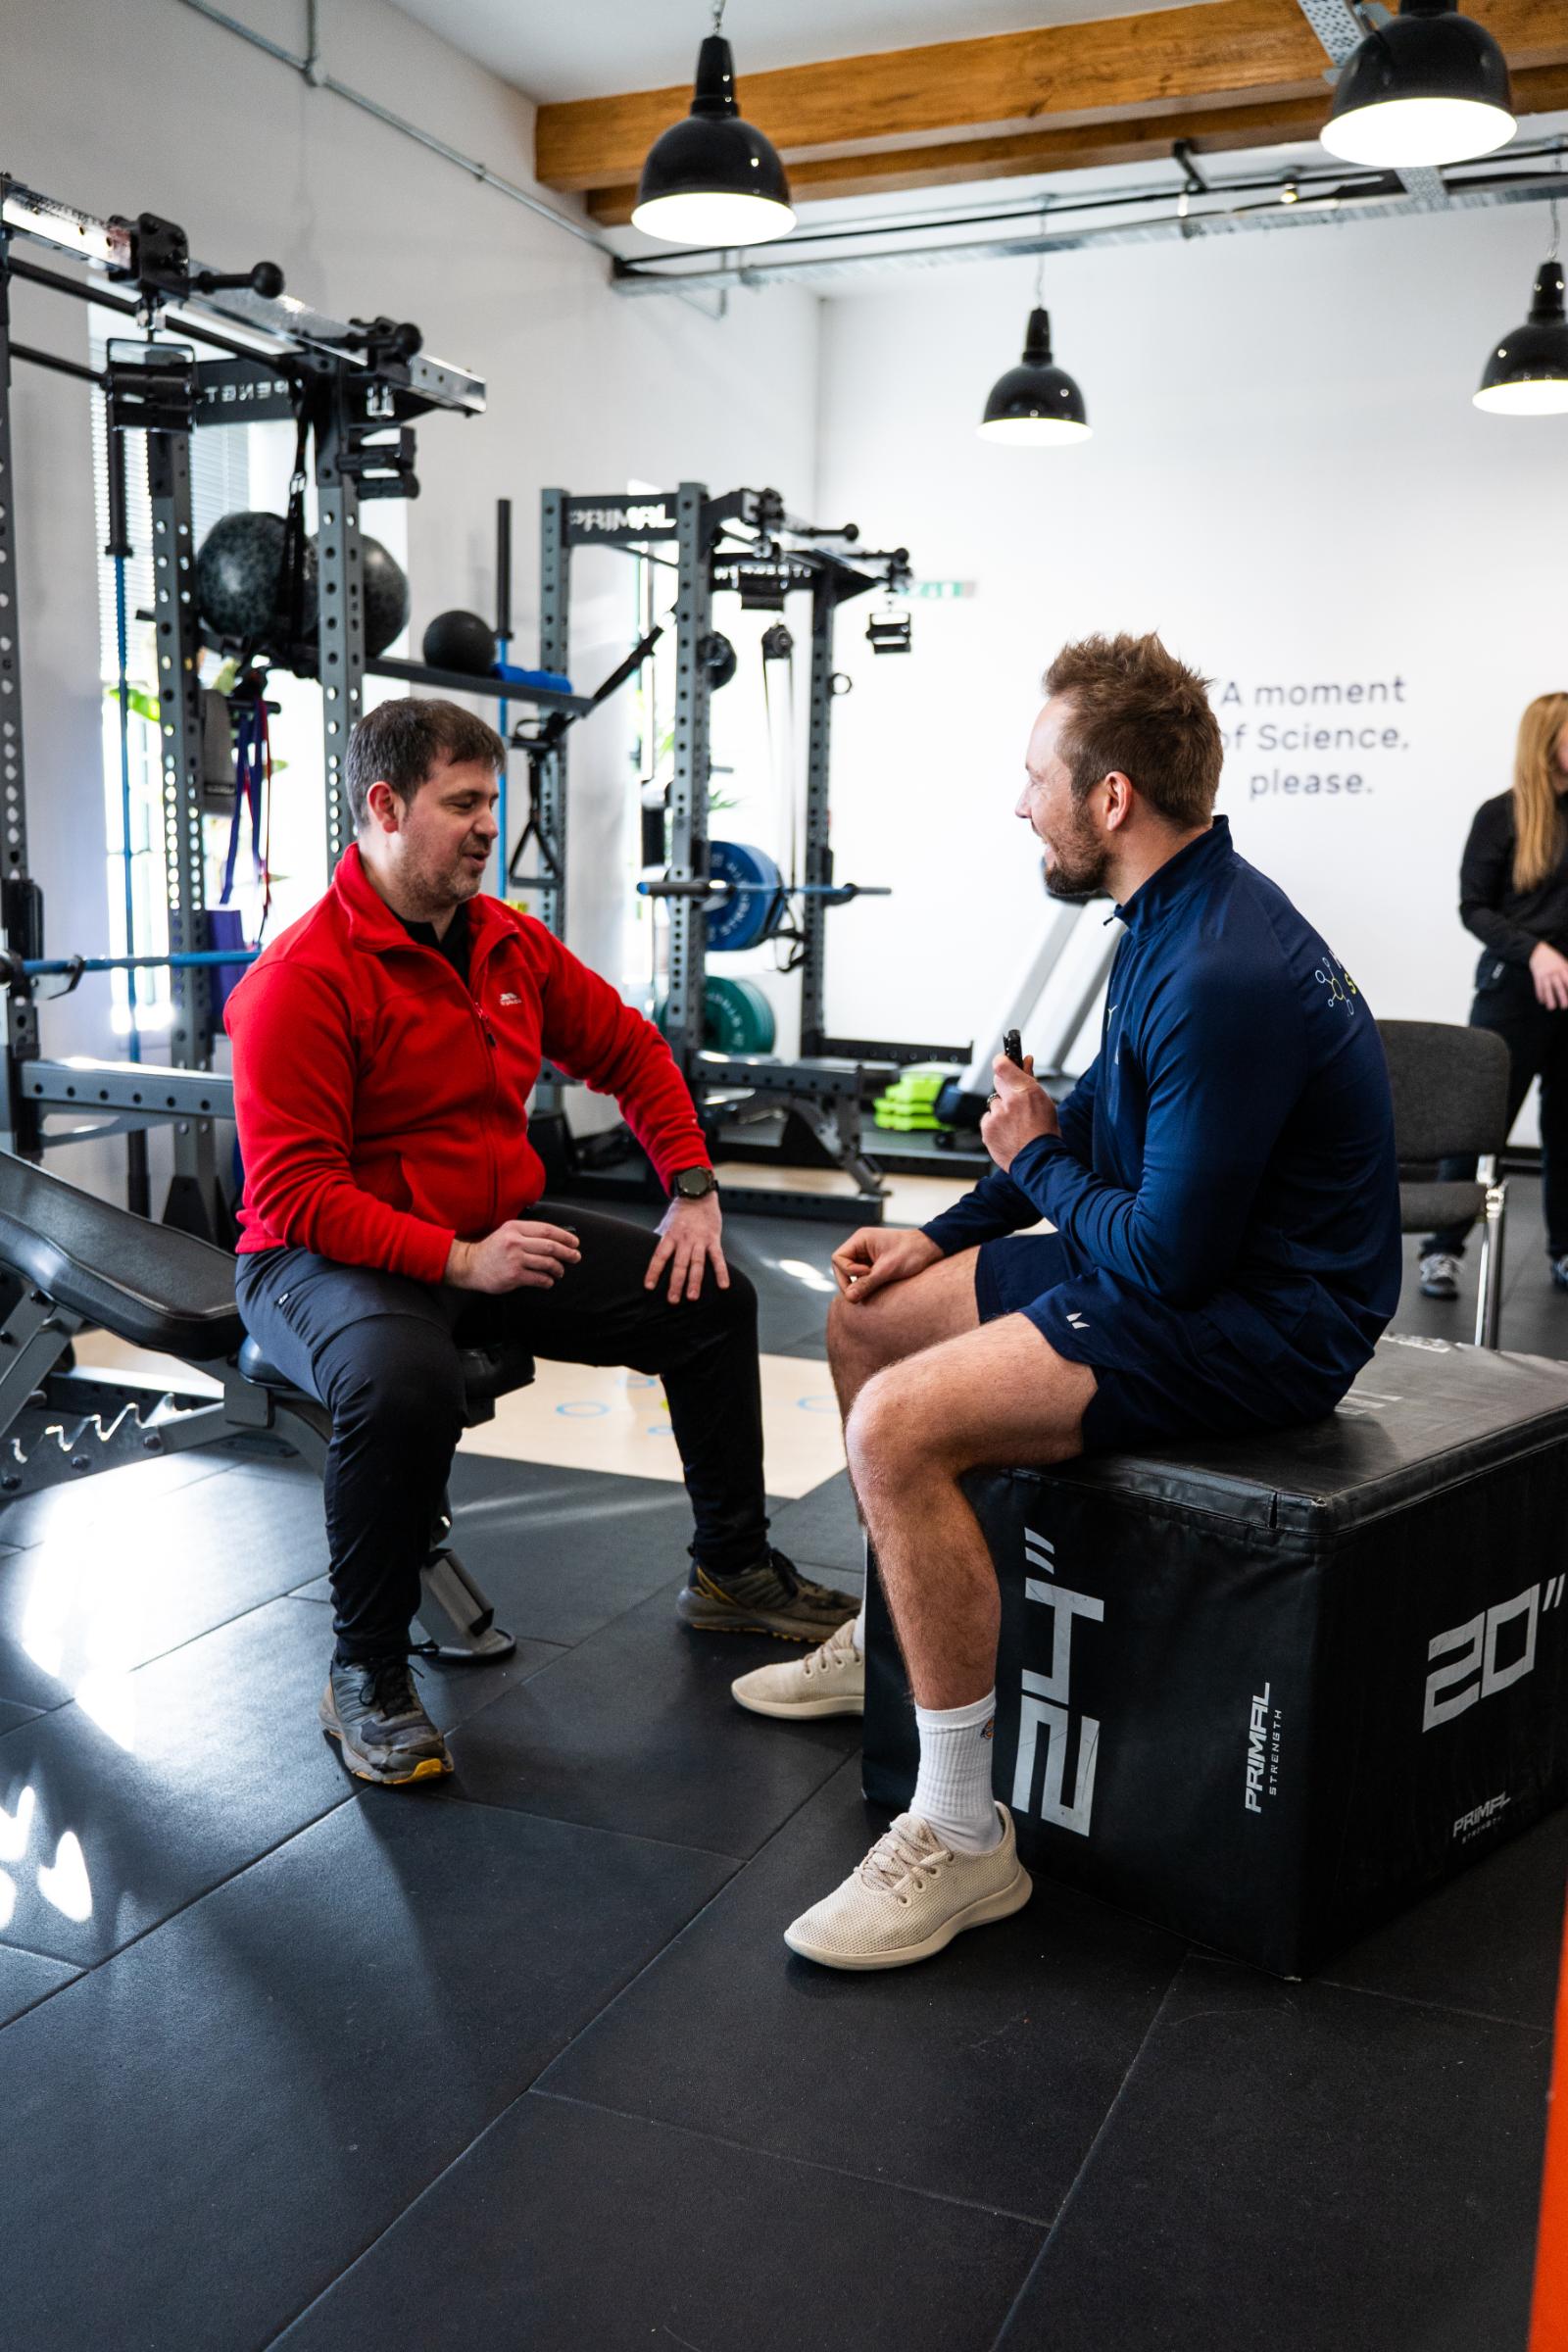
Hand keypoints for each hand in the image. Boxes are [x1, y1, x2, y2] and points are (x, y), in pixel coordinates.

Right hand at [446, 1219, 581, 1293]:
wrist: (470, 1265)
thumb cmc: (492, 1249)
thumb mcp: (507, 1233)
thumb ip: (528, 1233)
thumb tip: (557, 1239)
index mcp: (515, 1228)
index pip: (547, 1230)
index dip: (564, 1236)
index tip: (574, 1242)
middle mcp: (515, 1242)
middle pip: (550, 1246)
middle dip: (567, 1252)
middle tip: (575, 1257)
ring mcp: (515, 1259)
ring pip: (547, 1263)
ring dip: (558, 1268)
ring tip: (560, 1271)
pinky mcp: (514, 1275)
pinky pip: (539, 1278)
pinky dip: (547, 1281)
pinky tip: (548, 1281)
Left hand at [646, 1193, 728, 1302]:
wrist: (698, 1194)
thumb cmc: (680, 1212)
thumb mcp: (666, 1224)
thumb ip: (659, 1239)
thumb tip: (646, 1250)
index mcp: (670, 1235)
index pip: (659, 1256)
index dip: (654, 1271)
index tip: (649, 1286)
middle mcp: (684, 1239)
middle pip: (679, 1264)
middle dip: (676, 1283)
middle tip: (673, 1300)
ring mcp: (700, 1240)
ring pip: (697, 1264)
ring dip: (695, 1282)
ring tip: (693, 1298)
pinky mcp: (713, 1239)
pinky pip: (718, 1258)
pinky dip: (721, 1272)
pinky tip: (723, 1286)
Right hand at [830, 1224, 940, 1301]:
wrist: (931, 1248)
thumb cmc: (911, 1253)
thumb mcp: (888, 1269)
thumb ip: (867, 1283)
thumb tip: (849, 1298)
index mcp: (860, 1239)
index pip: (838, 1259)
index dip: (847, 1272)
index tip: (867, 1275)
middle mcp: (860, 1246)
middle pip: (841, 1267)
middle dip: (850, 1281)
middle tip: (864, 1292)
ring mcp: (866, 1255)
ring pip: (851, 1274)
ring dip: (859, 1284)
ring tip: (875, 1286)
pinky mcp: (874, 1264)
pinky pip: (862, 1277)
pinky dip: (867, 1284)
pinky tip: (878, 1287)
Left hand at [980, 1051, 1058, 1173]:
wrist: (1039, 1160)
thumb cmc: (1045, 1131)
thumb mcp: (1044, 1101)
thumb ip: (1030, 1078)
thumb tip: (1026, 1060)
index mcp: (1026, 1091)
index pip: (1002, 1065)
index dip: (1001, 1061)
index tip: (1003, 1061)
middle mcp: (1009, 1101)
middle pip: (997, 1082)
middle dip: (1005, 1088)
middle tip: (1015, 1100)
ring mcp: (996, 1116)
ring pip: (994, 1104)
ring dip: (1001, 1110)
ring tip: (1015, 1124)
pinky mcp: (987, 1129)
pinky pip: (988, 1119)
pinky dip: (995, 1124)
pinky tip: (1008, 1132)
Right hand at [1530, 941, 1567, 1010]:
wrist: (1538, 951)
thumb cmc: (1554, 958)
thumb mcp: (1564, 962)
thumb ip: (1567, 971)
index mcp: (1562, 967)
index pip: (1567, 980)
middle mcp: (1553, 971)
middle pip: (1558, 986)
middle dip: (1562, 997)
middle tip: (1564, 1007)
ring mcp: (1544, 974)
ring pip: (1547, 988)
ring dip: (1549, 999)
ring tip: (1551, 1008)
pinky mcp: (1536, 975)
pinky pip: (1538, 986)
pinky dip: (1540, 994)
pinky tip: (1542, 1001)